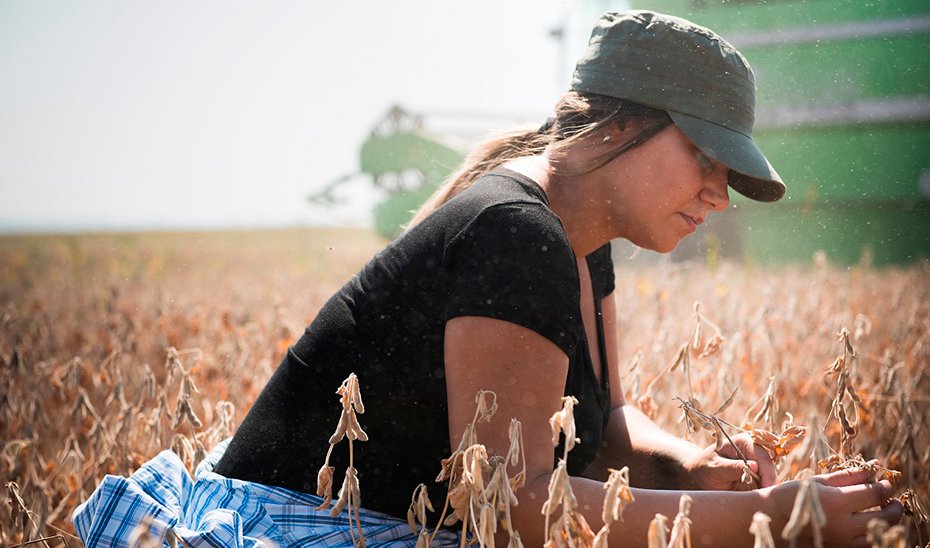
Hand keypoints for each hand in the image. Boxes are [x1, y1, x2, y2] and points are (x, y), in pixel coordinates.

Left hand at [683, 432, 776, 490]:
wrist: (697, 478)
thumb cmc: (703, 468)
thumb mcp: (714, 467)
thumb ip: (733, 467)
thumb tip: (754, 466)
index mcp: (744, 442)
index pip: (762, 455)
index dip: (767, 471)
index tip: (767, 486)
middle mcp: (753, 453)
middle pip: (769, 469)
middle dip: (767, 483)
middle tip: (764, 497)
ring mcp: (756, 467)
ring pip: (768, 481)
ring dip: (762, 490)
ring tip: (752, 498)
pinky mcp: (756, 480)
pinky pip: (762, 489)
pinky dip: (758, 495)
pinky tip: (752, 500)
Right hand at [764, 464, 902, 547]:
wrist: (770, 520)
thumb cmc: (791, 495)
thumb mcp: (817, 481)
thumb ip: (847, 475)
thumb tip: (873, 467)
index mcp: (836, 503)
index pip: (874, 494)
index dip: (885, 486)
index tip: (886, 481)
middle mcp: (843, 525)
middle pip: (884, 517)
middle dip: (894, 507)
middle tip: (892, 499)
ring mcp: (842, 542)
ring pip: (878, 535)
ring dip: (887, 523)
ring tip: (884, 513)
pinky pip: (865, 545)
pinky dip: (873, 535)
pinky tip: (869, 525)